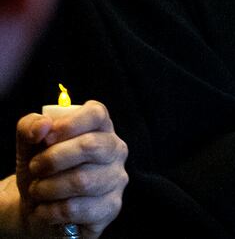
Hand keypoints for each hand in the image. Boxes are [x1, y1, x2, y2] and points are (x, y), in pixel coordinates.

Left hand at [12, 101, 127, 236]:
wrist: (37, 206)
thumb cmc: (40, 167)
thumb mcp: (28, 143)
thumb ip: (30, 126)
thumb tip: (43, 126)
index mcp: (100, 125)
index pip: (96, 114)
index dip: (69, 124)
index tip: (45, 139)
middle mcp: (115, 149)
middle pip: (91, 146)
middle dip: (54, 159)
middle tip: (34, 168)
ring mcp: (116, 178)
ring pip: (83, 181)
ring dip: (49, 187)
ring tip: (36, 190)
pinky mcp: (111, 207)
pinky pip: (79, 209)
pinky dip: (52, 210)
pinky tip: (44, 209)